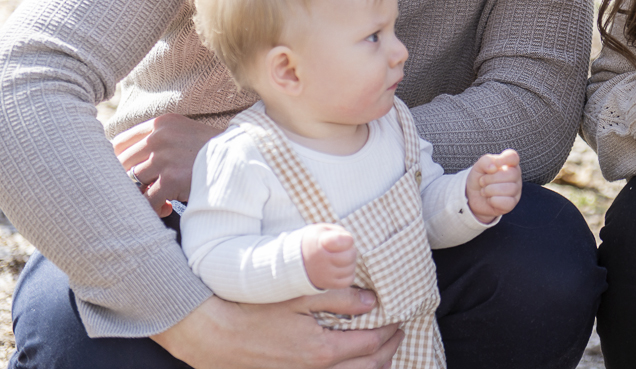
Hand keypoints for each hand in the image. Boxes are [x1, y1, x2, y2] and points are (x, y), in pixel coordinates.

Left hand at [113, 113, 222, 216]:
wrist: (242, 157)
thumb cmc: (212, 149)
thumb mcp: (184, 133)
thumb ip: (158, 140)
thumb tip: (126, 164)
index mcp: (161, 124)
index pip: (120, 142)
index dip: (116, 161)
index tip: (122, 174)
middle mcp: (159, 137)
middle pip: (121, 163)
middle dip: (128, 181)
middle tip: (142, 191)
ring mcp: (164, 158)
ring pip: (132, 182)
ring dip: (141, 195)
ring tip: (156, 201)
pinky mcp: (172, 179)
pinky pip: (147, 200)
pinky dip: (153, 208)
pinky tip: (165, 209)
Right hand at [150, 290, 401, 368]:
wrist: (213, 335)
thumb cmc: (253, 310)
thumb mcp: (297, 296)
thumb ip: (337, 297)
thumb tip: (370, 301)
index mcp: (321, 351)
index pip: (371, 345)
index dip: (391, 332)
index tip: (400, 319)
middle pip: (368, 368)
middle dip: (389, 351)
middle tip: (399, 334)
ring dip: (373, 367)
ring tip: (383, 351)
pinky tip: (351, 362)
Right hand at [301, 224, 357, 289]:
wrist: (293, 262)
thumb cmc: (312, 243)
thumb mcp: (321, 230)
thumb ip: (338, 232)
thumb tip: (350, 241)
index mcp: (320, 244)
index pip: (346, 241)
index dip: (347, 239)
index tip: (343, 239)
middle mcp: (322, 261)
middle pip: (351, 255)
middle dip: (350, 250)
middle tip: (342, 249)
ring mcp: (324, 275)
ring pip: (350, 268)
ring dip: (349, 263)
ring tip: (339, 258)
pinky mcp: (327, 284)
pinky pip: (348, 281)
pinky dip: (347, 274)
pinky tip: (340, 268)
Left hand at [466, 149, 520, 222]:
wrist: (473, 197)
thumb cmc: (479, 179)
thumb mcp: (478, 167)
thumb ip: (486, 161)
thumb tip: (494, 167)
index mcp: (509, 164)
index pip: (513, 157)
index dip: (504, 159)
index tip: (495, 164)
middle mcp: (515, 176)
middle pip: (511, 174)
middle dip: (491, 178)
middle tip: (482, 181)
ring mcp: (515, 190)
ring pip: (509, 189)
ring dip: (490, 190)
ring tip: (484, 191)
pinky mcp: (512, 203)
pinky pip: (507, 202)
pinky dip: (493, 201)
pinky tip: (490, 199)